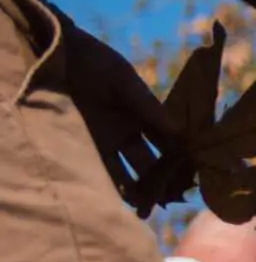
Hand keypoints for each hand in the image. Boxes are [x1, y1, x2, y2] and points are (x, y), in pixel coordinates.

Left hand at [57, 26, 183, 209]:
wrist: (54, 55)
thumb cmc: (93, 62)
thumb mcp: (124, 80)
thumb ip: (148, 106)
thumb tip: (182, 132)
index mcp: (143, 115)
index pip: (169, 141)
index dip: (183, 156)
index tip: (196, 173)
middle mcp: (129, 131)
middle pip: (152, 161)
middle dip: (165, 180)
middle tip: (175, 198)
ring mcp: (107, 141)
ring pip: (131, 171)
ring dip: (142, 188)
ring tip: (152, 206)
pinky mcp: (85, 148)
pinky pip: (104, 171)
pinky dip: (116, 187)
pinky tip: (127, 200)